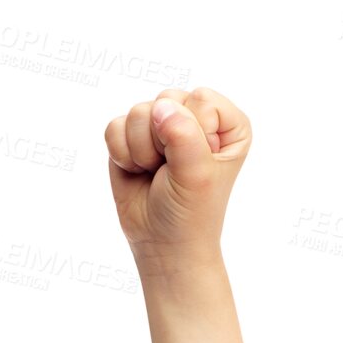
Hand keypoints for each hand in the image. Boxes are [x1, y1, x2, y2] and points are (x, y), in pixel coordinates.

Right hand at [104, 86, 251, 264]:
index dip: (195, 133)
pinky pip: (115, 126)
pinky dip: (122, 154)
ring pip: (138, 112)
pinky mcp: (131, 134)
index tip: (199, 165)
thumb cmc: (191, 212)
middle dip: (163, 141)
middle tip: (173, 171)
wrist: (162, 242)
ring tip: (156, 174)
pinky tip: (137, 171)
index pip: (202, 100)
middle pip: (167, 100)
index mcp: (228, 125)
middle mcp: (195, 117)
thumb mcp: (197, 175)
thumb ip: (184, 135)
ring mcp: (162, 123)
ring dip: (142, 151)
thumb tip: (160, 107)